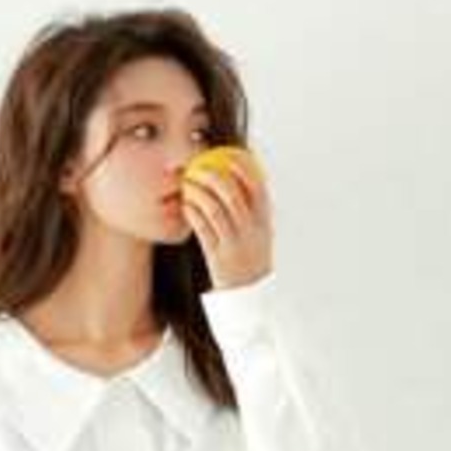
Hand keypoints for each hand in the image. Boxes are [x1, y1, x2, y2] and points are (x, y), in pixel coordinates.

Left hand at [180, 152, 273, 290]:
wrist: (250, 295)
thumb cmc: (250, 256)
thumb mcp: (260, 232)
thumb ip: (253, 209)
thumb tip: (241, 178)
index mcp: (264, 222)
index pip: (257, 187)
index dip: (242, 167)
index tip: (227, 155)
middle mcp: (251, 231)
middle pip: (231, 195)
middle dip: (212, 176)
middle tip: (197, 167)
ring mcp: (234, 244)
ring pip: (214, 210)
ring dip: (198, 193)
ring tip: (188, 184)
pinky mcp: (218, 257)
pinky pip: (202, 229)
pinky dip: (193, 213)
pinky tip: (186, 205)